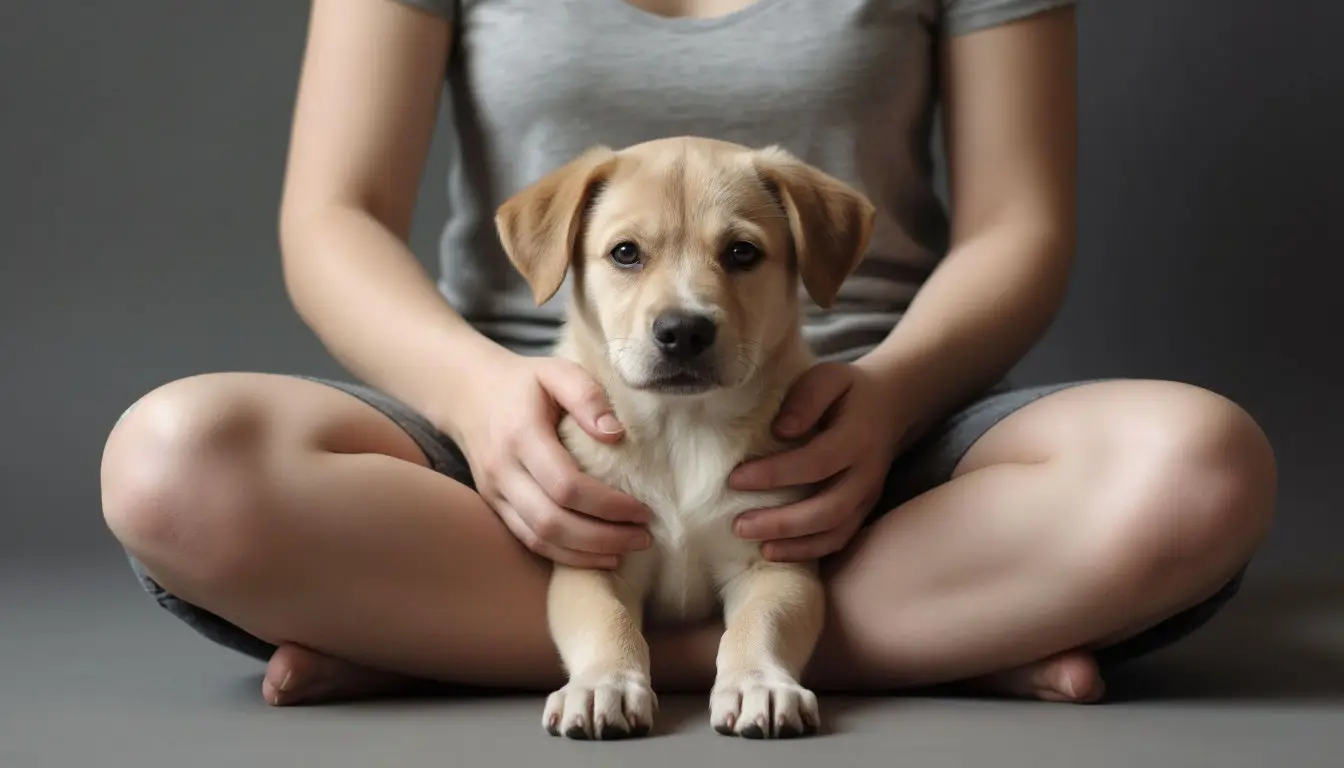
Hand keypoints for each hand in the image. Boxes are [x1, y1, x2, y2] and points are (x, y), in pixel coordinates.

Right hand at [452, 353, 652, 568]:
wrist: (467, 393)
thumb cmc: (524, 383)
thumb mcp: (556, 371)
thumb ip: (587, 395)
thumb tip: (616, 435)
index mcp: (520, 435)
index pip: (566, 485)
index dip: (607, 505)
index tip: (642, 509)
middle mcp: (502, 469)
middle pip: (553, 521)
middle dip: (603, 537)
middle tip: (643, 537)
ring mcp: (494, 492)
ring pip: (540, 538)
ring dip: (586, 553)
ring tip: (626, 550)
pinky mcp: (495, 505)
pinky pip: (529, 540)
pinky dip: (564, 554)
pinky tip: (596, 554)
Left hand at [728, 361, 905, 560]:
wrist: (888, 405)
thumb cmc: (847, 391)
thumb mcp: (829, 377)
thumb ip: (805, 398)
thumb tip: (780, 431)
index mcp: (858, 437)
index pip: (816, 462)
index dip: (775, 474)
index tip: (735, 479)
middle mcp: (867, 473)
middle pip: (828, 508)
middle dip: (782, 522)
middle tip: (739, 525)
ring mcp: (867, 496)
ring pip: (835, 532)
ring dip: (794, 544)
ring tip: (756, 546)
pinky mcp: (862, 510)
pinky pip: (838, 540)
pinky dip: (808, 551)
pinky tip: (775, 552)